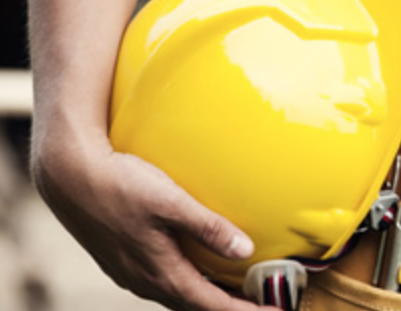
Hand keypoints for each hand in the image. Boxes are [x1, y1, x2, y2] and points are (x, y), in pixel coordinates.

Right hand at [32, 135, 277, 310]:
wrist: (68, 175)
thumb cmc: (120, 184)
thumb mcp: (170, 201)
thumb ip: (209, 227)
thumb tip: (246, 250)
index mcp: (160, 272)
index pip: (210, 304)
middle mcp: (144, 280)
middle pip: (194, 305)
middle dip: (227, 308)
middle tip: (260, 304)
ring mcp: (131, 271)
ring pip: (177, 294)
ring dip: (206, 296)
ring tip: (235, 291)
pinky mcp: (123, 258)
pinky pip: (163, 280)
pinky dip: (188, 281)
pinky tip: (197, 266)